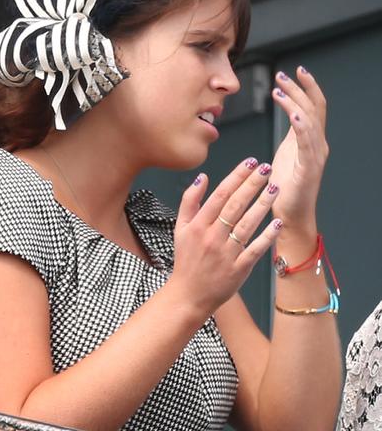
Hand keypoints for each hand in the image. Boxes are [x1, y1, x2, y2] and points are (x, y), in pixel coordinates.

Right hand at [169, 159, 283, 319]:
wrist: (188, 295)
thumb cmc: (186, 259)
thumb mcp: (180, 227)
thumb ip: (190, 201)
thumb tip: (203, 177)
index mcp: (199, 225)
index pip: (221, 194)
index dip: (236, 176)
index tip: (250, 162)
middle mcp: (213, 237)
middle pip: (236, 205)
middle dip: (252, 184)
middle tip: (267, 168)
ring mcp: (227, 253)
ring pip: (247, 224)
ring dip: (263, 205)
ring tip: (275, 188)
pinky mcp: (239, 269)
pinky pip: (255, 250)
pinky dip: (267, 236)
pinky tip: (277, 223)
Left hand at [270, 66, 328, 230]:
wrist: (290, 215)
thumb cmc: (286, 186)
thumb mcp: (289, 151)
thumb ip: (294, 132)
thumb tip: (291, 111)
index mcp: (311, 139)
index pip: (313, 106)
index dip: (306, 88)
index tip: (293, 72)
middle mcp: (318, 144)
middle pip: (312, 108)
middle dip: (298, 88)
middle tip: (282, 75)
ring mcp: (315, 156)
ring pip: (309, 121)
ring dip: (294, 102)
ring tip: (279, 89)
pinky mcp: (308, 168)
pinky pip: (306, 143)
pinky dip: (301, 126)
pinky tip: (292, 114)